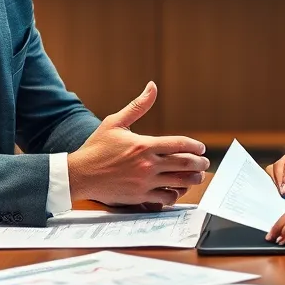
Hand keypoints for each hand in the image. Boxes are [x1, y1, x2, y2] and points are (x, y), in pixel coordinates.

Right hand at [68, 82, 208, 205]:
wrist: (79, 174)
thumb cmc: (96, 147)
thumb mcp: (115, 122)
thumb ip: (138, 106)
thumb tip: (152, 86)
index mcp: (144, 145)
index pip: (179, 144)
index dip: (194, 146)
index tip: (201, 148)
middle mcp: (147, 164)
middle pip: (184, 164)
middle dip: (199, 163)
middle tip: (204, 163)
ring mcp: (145, 182)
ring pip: (179, 182)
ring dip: (192, 180)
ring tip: (197, 177)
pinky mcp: (140, 197)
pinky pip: (165, 198)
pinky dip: (175, 195)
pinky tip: (177, 190)